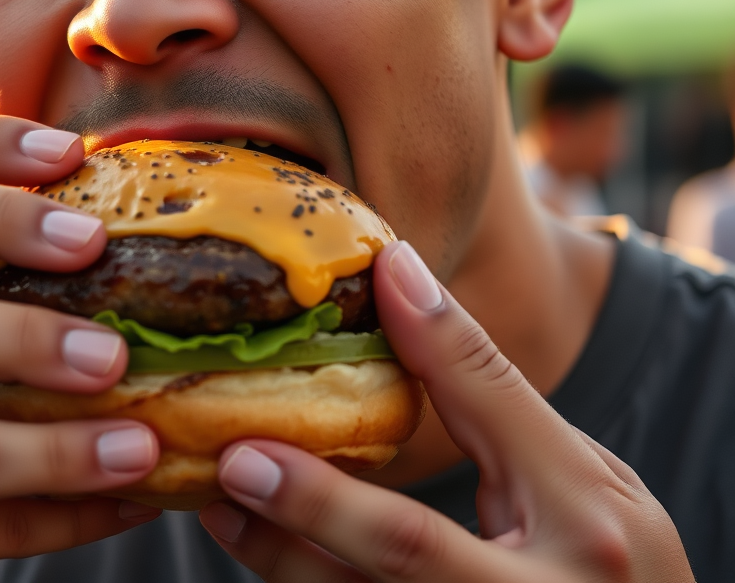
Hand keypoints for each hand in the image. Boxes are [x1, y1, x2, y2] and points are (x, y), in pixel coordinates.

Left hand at [199, 240, 692, 581]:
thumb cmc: (611, 561)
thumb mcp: (584, 474)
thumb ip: (492, 389)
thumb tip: (402, 276)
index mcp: (585, 527)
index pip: (490, 419)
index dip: (425, 348)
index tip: (372, 280)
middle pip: (404, 552)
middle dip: (314, 505)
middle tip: (235, 457)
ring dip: (280, 554)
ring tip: (216, 498)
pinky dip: (304, 575)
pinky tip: (256, 540)